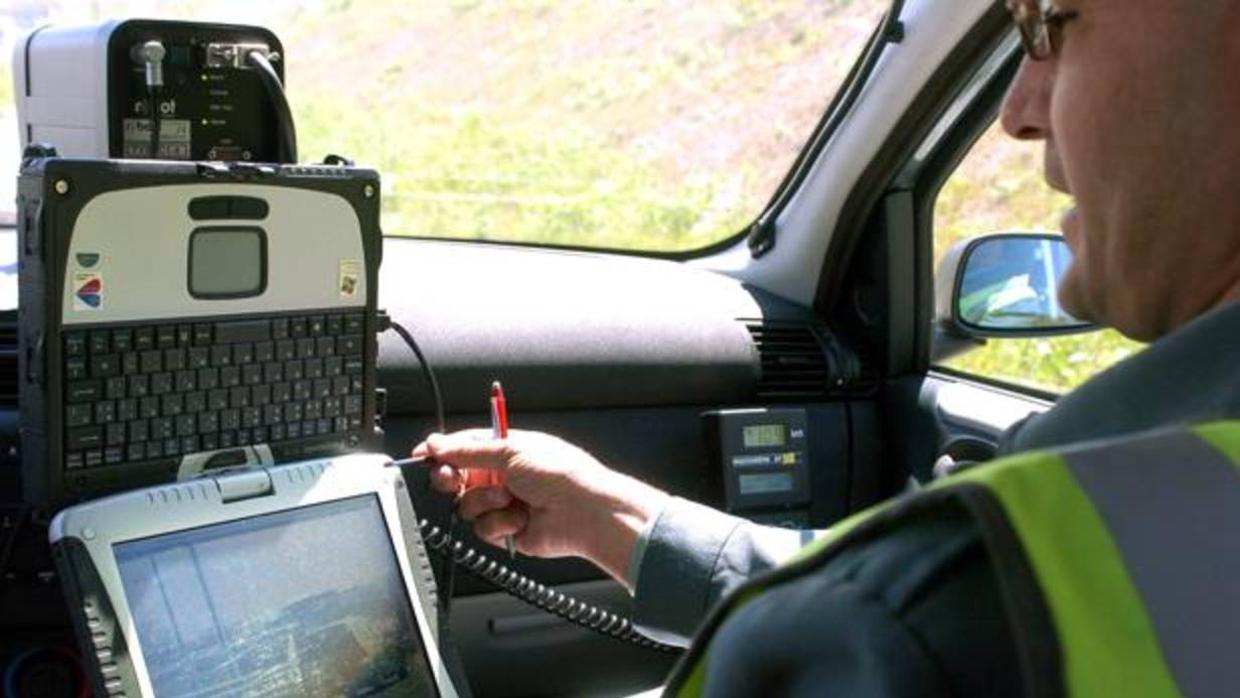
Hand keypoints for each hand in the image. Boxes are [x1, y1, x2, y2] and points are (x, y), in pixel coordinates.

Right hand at [413, 429, 667, 586]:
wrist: (584, 513)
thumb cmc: (560, 474)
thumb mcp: (510, 451)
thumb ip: (468, 450)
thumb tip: (437, 443)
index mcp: (507, 449)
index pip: (465, 445)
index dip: (443, 449)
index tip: (424, 453)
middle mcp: (503, 475)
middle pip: (458, 477)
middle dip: (452, 478)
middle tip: (451, 479)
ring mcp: (504, 503)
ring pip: (466, 505)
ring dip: (484, 502)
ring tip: (510, 499)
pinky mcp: (507, 530)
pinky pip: (483, 528)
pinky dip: (499, 523)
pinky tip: (520, 519)